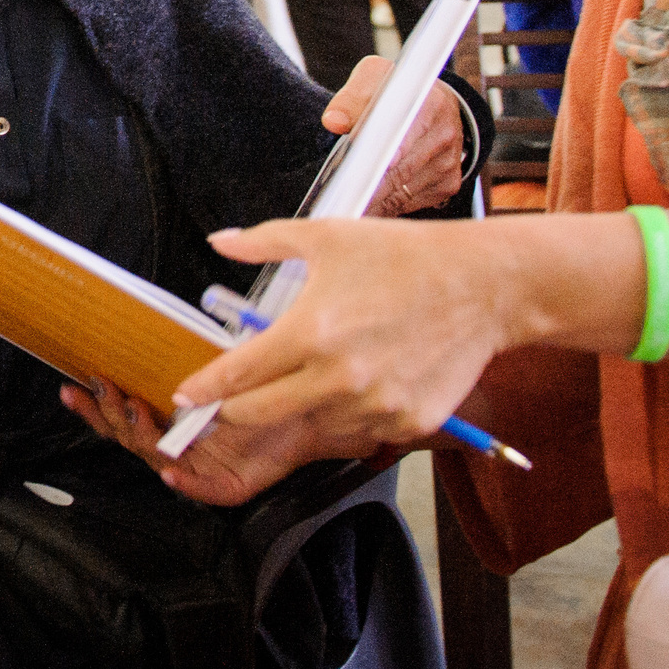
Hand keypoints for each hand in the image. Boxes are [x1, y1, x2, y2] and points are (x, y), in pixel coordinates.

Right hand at [59, 377, 337, 506]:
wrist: (311, 407)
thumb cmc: (266, 385)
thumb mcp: (216, 365)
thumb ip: (183, 356)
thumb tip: (150, 326)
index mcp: (171, 420)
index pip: (124, 414)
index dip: (98, 402)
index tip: (74, 383)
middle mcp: (179, 445)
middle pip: (129, 437)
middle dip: (108, 413)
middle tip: (98, 389)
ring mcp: (199, 468)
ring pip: (156, 458)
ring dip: (140, 435)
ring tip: (134, 411)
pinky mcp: (226, 487)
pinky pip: (199, 489)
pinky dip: (184, 483)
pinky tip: (169, 471)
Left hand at [157, 216, 510, 499]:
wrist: (483, 286)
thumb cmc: (406, 257)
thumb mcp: (327, 237)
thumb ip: (265, 242)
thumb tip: (222, 243)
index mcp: (309, 333)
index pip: (235, 377)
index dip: (203, 390)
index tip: (186, 397)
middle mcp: (336, 378)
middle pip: (256, 415)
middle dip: (237, 406)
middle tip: (239, 392)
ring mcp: (373, 407)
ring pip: (308, 425)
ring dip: (298, 408)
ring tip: (318, 374)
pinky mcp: (405, 423)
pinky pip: (358, 431)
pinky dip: (349, 414)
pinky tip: (361, 382)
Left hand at [324, 56, 464, 214]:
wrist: (435, 103)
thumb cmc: (398, 90)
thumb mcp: (374, 77)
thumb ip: (352, 97)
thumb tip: (333, 121)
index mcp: (432, 103)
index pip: (401, 137)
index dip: (379, 157)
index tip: (356, 173)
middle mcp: (446, 135)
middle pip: (400, 171)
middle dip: (367, 187)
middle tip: (338, 199)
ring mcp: (449, 164)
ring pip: (401, 193)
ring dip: (372, 201)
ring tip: (344, 204)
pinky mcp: (447, 186)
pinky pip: (408, 203)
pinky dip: (384, 207)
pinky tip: (364, 205)